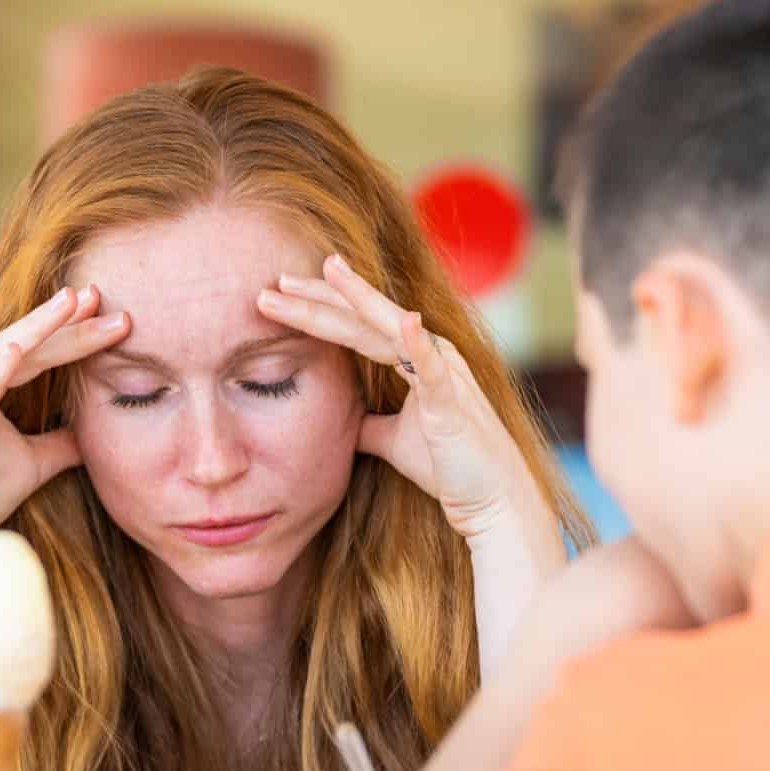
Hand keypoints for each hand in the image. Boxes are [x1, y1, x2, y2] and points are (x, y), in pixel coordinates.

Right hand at [0, 286, 129, 546]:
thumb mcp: (35, 462)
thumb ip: (60, 441)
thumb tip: (91, 430)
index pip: (37, 352)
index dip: (74, 334)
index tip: (114, 316)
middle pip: (25, 343)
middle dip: (66, 321)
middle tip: (102, 295)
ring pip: (2, 351)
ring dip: (38, 327)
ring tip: (72, 302)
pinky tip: (17, 348)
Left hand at [257, 255, 542, 539]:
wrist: (491, 500)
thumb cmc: (448, 467)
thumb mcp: (392, 440)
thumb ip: (367, 423)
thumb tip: (341, 420)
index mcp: (413, 358)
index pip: (355, 326)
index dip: (318, 308)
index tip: (279, 294)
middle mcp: (429, 353)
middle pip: (364, 317)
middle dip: (320, 298)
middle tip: (278, 280)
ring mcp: (442, 371)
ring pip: (390, 327)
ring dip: (357, 299)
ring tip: (329, 270)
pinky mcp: (453, 399)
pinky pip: (432, 365)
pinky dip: (417, 342)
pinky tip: (402, 319)